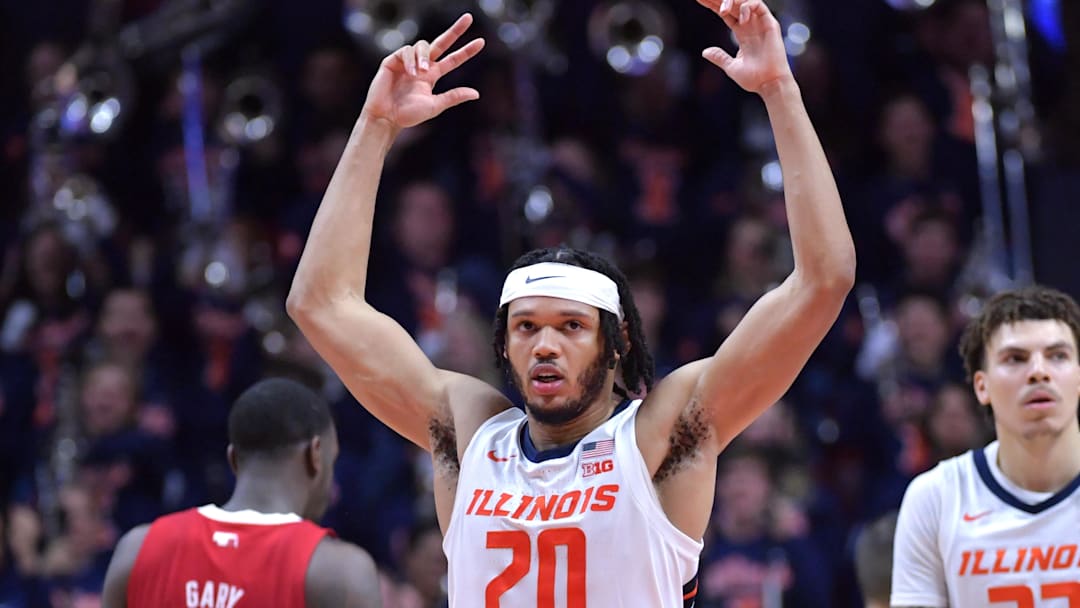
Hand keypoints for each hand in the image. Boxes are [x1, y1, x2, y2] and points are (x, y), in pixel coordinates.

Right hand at [361, 13, 484, 130]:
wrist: (386, 118)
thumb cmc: (408, 115)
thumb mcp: (435, 105)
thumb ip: (453, 97)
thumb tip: (476, 93)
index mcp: (432, 75)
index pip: (453, 60)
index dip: (466, 51)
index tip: (482, 42)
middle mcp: (422, 65)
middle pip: (441, 43)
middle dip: (455, 31)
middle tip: (469, 18)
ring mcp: (407, 61)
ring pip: (422, 45)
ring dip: (424, 56)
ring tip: (422, 72)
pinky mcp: (393, 60)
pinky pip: (406, 51)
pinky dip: (410, 60)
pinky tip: (410, 72)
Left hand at [697, 0, 792, 93]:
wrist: (769, 85)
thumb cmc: (754, 79)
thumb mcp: (732, 67)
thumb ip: (720, 57)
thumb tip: (705, 52)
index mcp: (742, 33)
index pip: (726, 13)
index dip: (713, 5)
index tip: (699, 0)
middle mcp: (751, 25)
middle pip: (733, 4)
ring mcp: (760, 23)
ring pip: (745, 1)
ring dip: (732, 1)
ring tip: (722, 9)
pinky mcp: (770, 24)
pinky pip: (759, 6)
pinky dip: (747, 7)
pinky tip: (740, 19)